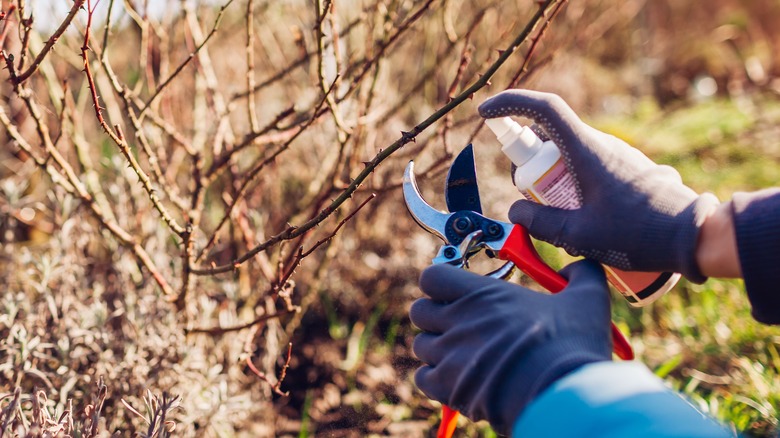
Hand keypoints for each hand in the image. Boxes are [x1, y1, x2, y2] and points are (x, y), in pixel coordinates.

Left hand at [410, 261, 611, 434]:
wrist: (562, 395)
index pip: (432, 276)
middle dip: (435, 317)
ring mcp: (449, 353)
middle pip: (419, 310)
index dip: (439, 283)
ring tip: (464, 357)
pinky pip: (422, 378)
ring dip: (437, 349)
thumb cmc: (572, 345)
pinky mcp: (448, 386)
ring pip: (421, 345)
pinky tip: (459, 380)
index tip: (455, 292)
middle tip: (459, 326)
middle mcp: (459, 320)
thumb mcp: (587, 300)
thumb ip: (582, 274)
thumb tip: (581, 266)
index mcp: (483, 294)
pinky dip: (435, 380)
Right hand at [479, 90, 719, 281]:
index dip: (510, 104)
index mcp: (586, 151)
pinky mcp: (628, 169)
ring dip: (552, 177)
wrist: (694, 236)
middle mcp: (602, 144)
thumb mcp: (578, 235)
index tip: (486, 113)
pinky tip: (582, 220)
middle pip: (551, 136)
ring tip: (557, 218)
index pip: (543, 109)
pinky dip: (573, 184)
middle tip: (526, 197)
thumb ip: (540, 223)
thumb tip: (515, 211)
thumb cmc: (638, 234)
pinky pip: (589, 167)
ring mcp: (617, 155)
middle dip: (528, 161)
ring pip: (569, 154)